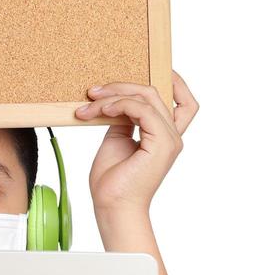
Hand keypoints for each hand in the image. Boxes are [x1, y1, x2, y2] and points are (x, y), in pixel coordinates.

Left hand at [74, 70, 198, 215]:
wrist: (112, 207)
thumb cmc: (113, 182)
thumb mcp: (117, 139)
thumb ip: (123, 119)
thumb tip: (116, 100)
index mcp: (166, 137)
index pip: (184, 102)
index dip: (174, 81)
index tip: (146, 68)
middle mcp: (173, 137)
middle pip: (159, 91)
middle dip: (124, 85)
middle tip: (94, 91)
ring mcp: (170, 140)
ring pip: (149, 96)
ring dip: (115, 95)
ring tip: (91, 104)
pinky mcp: (162, 143)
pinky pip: (142, 109)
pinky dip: (119, 104)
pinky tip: (101, 111)